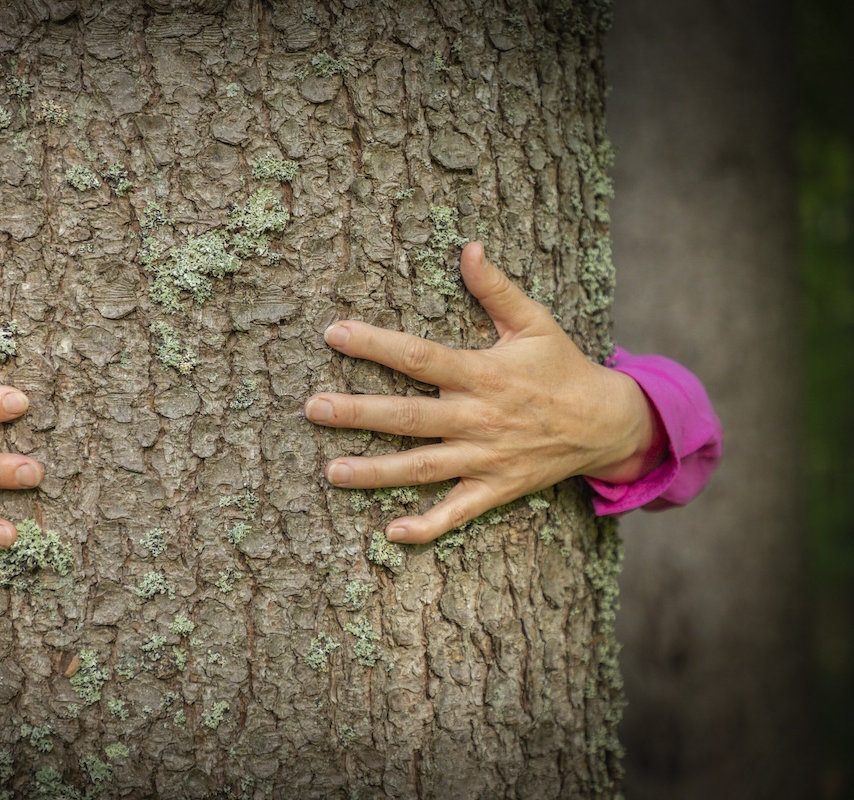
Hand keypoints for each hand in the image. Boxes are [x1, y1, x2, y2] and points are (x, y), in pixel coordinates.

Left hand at [305, 242, 664, 543]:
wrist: (607, 424)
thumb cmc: (561, 368)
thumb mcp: (534, 322)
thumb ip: (496, 289)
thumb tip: (468, 247)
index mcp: (482, 373)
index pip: (419, 357)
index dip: (374, 344)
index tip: (333, 333)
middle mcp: (479, 418)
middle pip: (408, 416)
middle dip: (358, 413)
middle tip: (313, 408)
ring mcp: (485, 458)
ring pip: (422, 468)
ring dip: (375, 472)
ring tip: (331, 471)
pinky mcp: (495, 489)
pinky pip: (457, 512)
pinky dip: (427, 526)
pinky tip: (391, 532)